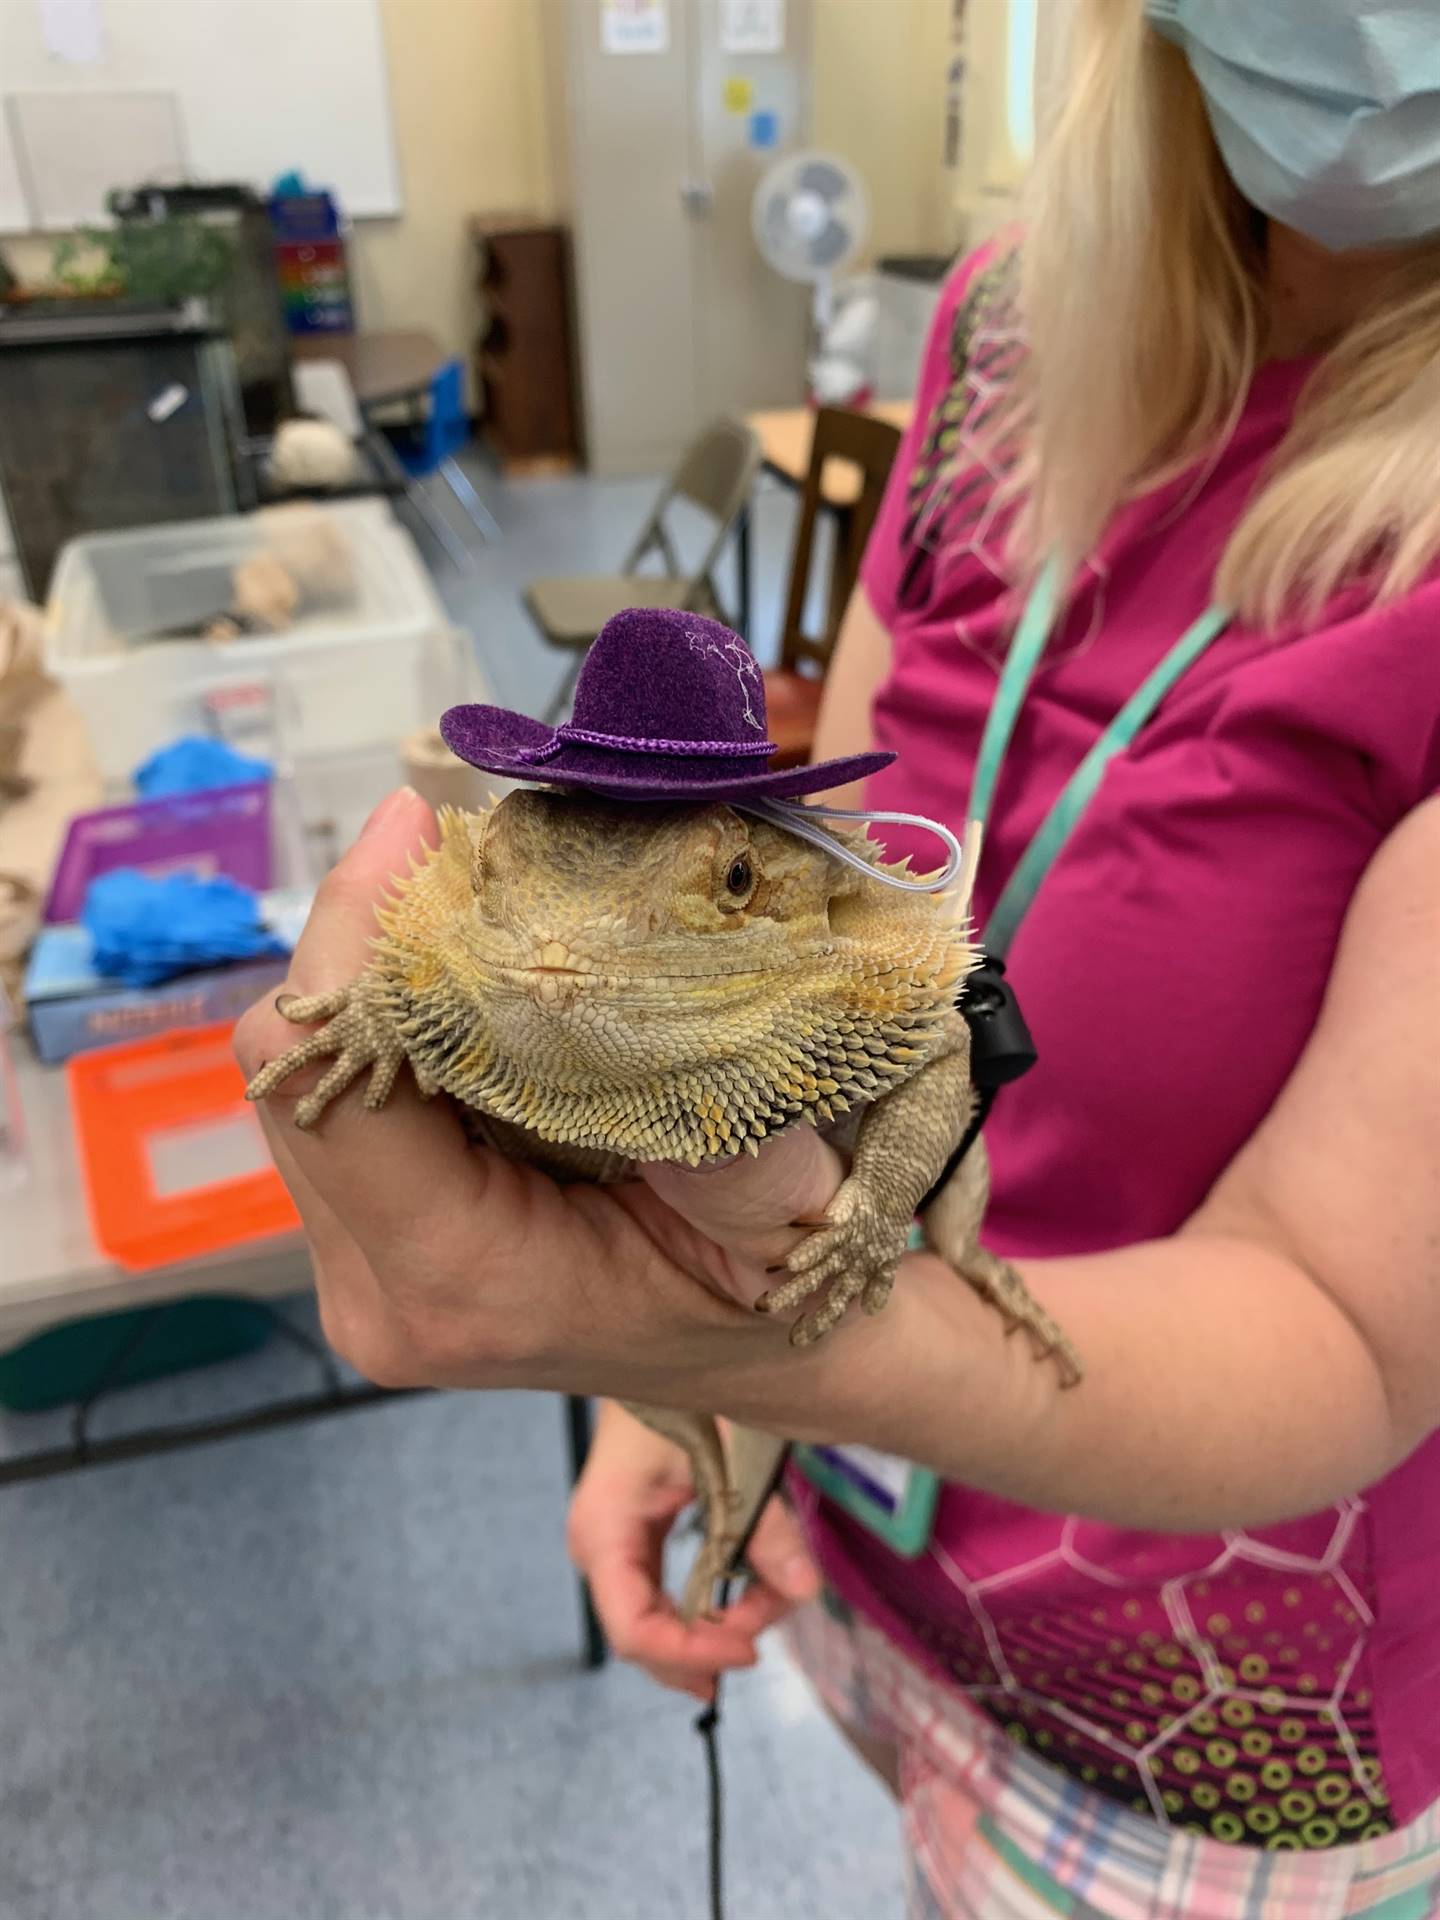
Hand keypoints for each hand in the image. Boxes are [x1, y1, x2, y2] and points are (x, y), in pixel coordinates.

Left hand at [234, 789, 858, 1420]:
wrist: (766, 1357)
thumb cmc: (777, 1296)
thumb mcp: (790, 1214)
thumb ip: (726, 1133)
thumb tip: (642, 988)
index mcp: (464, 1283)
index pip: (334, 1089)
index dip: (356, 942)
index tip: (418, 824)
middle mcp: (381, 1287)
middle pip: (296, 1069)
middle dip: (368, 943)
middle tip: (460, 846)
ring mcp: (361, 1269)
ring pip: (306, 1075)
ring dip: (378, 979)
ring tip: (475, 906)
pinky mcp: (366, 1239)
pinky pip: (338, 1097)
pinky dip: (391, 1023)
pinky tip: (472, 983)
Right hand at [568, 1403, 820, 1702]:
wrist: (663, 1350)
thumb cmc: (688, 1389)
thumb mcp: (733, 1452)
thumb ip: (766, 1526)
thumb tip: (807, 1591)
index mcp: (606, 1527)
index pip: (634, 1628)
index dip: (692, 1652)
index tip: (752, 1649)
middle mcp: (599, 1547)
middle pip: (646, 1637)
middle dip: (714, 1641)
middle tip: (776, 1613)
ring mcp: (613, 1547)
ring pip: (660, 1623)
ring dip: (722, 1624)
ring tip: (778, 1593)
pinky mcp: (635, 1542)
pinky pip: (667, 1597)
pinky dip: (714, 1606)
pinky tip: (751, 1601)